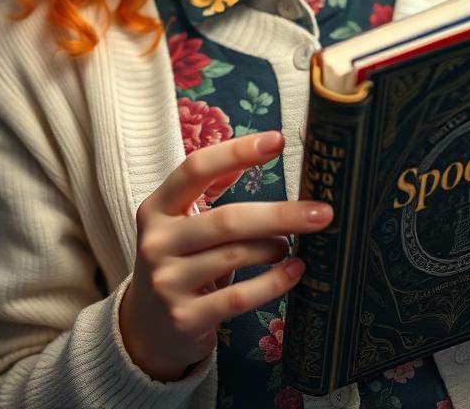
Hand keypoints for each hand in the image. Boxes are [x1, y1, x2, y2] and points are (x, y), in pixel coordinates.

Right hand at [120, 130, 333, 380]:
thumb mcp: (181, 221)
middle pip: (226, 219)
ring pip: (235, 256)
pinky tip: (294, 272)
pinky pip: (238, 298)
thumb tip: (268, 147)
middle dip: (279, 215)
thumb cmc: (179, 260)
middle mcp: (157, 242)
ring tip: (292, 245)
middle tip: (322, 212)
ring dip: (274, 248)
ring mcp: (168, 282)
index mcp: (157, 207)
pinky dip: (273, 283)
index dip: (237, 152)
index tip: (278, 140)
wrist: (147, 328)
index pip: (195, 169)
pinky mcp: (185, 318)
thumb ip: (211, 188)